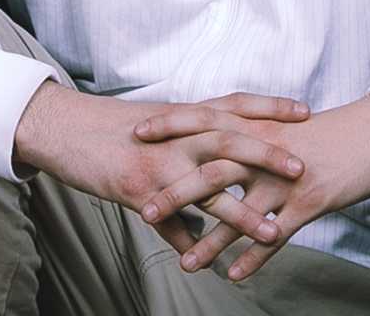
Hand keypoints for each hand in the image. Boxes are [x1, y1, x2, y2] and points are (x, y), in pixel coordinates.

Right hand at [15, 85, 305, 252]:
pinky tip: (204, 265)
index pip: (234, 104)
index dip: (270, 107)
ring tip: (271, 232)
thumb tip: (213, 151)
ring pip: (206, 187)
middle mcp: (175, 136)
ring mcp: (157, 164)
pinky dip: (187, 245)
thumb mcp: (154, 125)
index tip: (306, 111)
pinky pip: (168, 223)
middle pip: (229, 140)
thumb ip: (187, 140)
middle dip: (267, 155)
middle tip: (302, 168)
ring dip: (240, 214)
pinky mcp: (137, 190)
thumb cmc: (110, 127)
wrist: (63, 128)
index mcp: (183, 115)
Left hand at [134, 94, 369, 280]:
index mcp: (257, 125)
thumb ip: (251, 131)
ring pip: (241, 211)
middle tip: (144, 210)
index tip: (138, 132)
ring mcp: (286, 178)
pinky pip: (276, 235)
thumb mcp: (284, 124)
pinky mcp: (309, 201)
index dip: (172, 124)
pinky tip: (235, 276)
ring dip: (211, 240)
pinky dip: (254, 256)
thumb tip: (218, 139)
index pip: (206, 119)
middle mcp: (266, 150)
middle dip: (177, 192)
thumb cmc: (326, 132)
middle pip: (213, 170)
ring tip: (186, 264)